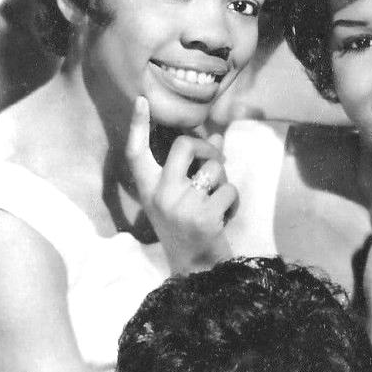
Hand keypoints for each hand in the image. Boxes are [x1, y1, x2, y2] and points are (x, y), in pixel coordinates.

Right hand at [126, 97, 237, 273]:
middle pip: (183, 145)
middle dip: (205, 146)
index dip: (138, 126)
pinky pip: (230, 190)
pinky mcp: (204, 217)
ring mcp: (181, 206)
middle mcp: (160, 196)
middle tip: (215, 159)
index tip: (142, 100)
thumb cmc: (189, 229)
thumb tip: (218, 137)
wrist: (196, 271)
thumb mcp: (182, 199)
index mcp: (149, 191)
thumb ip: (194, 168)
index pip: (137, 153)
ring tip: (217, 200)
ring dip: (223, 181)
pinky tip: (225, 217)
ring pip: (214, 168)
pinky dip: (234, 202)